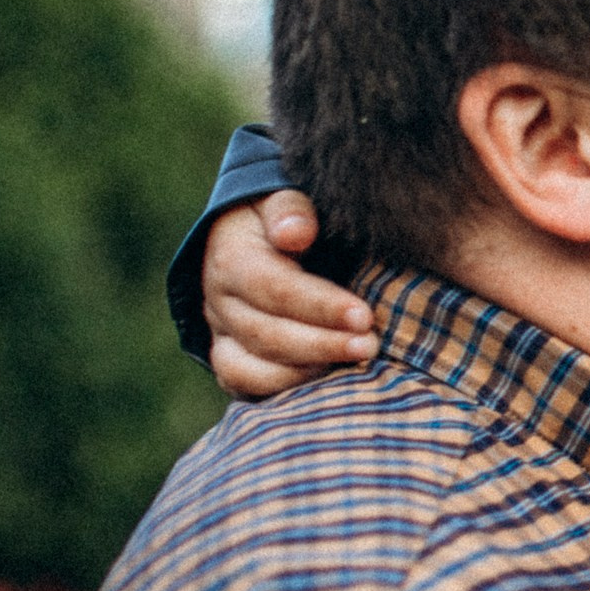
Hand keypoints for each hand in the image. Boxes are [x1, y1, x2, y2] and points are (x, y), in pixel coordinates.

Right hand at [202, 189, 376, 399]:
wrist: (252, 240)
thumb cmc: (284, 219)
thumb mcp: (284, 200)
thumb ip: (290, 210)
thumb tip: (295, 232)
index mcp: (231, 258)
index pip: (273, 288)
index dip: (319, 305)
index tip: (364, 315)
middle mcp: (218, 302)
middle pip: (265, 333)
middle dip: (322, 343)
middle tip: (370, 345)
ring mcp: (222, 334)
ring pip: (251, 368)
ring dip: (306, 372)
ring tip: (357, 365)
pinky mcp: (231, 359)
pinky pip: (246, 386)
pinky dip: (285, 389)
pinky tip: (330, 383)